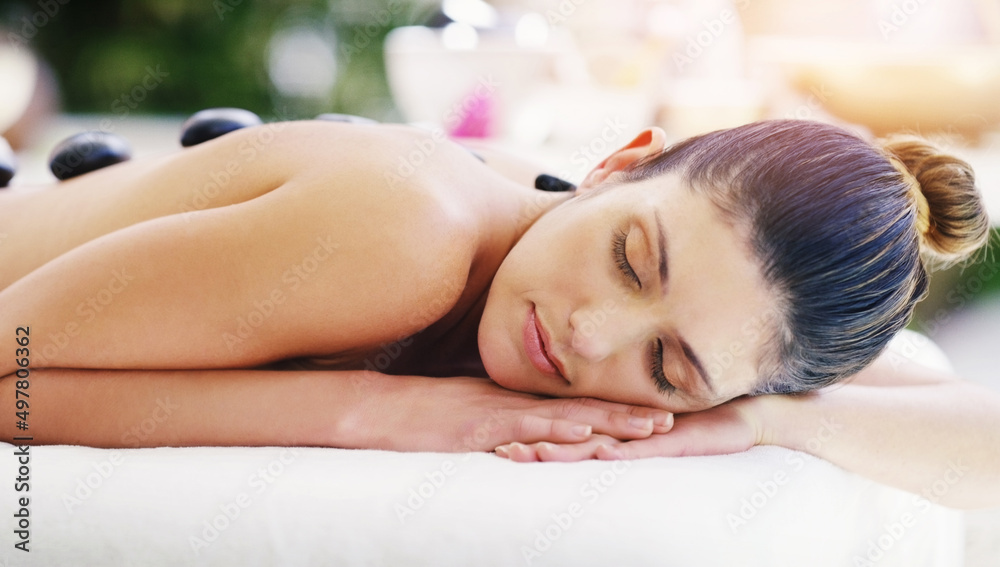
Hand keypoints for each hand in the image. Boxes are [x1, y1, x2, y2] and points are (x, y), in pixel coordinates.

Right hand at [346, 374, 672, 452]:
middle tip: (669, 418)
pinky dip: (558, 433)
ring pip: (564, 418)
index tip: (649, 410)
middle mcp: (513, 402)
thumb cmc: (419, 414)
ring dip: (608, 423)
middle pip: (580, 408)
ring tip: (648, 428)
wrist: (376, 408)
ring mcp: (499, 413)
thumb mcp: (467, 412)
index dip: (612, 407)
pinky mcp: (480, 427)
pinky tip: (585, 437)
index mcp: (513, 399)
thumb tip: (527, 434)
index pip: (571, 404)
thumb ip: (500, 419)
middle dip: (625, 415)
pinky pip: (525, 430)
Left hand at [494, 395, 766, 461]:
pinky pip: (643, 449)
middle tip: (503, 451)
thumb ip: (619, 445)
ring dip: (569, 448)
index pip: (567, 435)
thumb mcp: (647, 441)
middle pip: (573, 439)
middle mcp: (623, 432)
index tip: (500, 443)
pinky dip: (621, 451)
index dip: (535, 438)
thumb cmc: (693, 428)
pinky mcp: (673, 442)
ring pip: (600, 443)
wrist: (740, 415)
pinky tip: (602, 454)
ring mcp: (646, 436)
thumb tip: (588, 455)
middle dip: (538, 445)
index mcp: (614, 431)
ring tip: (537, 452)